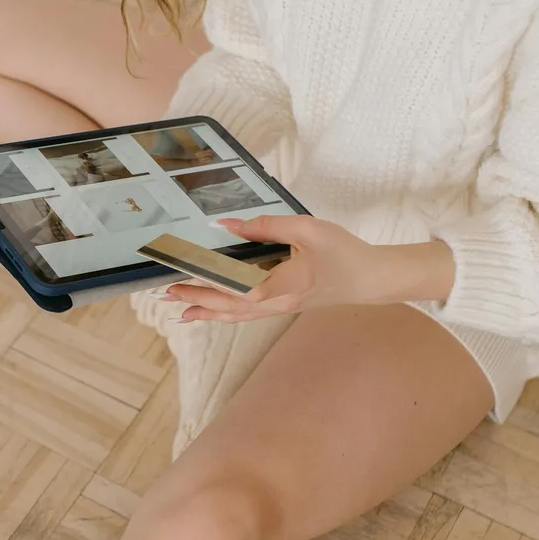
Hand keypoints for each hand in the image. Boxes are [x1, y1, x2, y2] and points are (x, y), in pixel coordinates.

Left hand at [157, 215, 456, 323]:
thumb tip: (228, 225)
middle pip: (228, 305)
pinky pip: (247, 313)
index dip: (206, 285)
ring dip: (208, 311)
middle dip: (197, 299)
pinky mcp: (283, 305)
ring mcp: (279, 307)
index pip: (234, 289)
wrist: (370, 278)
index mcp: (281, 285)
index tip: (181, 277)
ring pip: (236, 314)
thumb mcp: (306, 229)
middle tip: (167, 293)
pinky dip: (225, 313)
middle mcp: (275, 302)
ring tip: (181, 311)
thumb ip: (265, 226)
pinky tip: (213, 312)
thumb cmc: (343, 252)